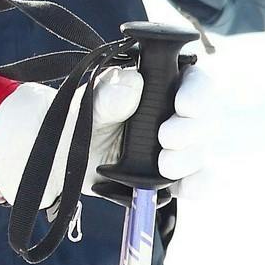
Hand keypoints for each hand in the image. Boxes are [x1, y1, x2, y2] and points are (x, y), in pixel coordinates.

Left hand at [0, 55, 213, 201]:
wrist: (59, 159)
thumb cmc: (74, 120)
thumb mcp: (84, 107)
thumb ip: (107, 97)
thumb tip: (134, 83)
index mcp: (156, 81)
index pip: (193, 77)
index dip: (197, 90)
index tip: (182, 105)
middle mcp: (172, 111)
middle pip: (204, 116)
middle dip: (192, 129)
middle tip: (166, 139)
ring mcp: (176, 144)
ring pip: (201, 148)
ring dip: (190, 158)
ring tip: (164, 166)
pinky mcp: (173, 174)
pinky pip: (196, 179)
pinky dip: (198, 184)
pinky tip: (188, 187)